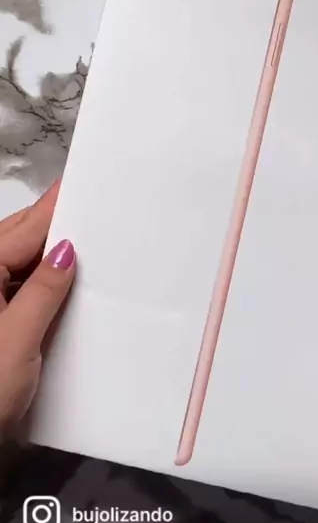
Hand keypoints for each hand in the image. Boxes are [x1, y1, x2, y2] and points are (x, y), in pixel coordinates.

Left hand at [0, 183, 74, 431]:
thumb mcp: (17, 340)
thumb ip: (43, 290)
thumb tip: (68, 249)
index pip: (26, 230)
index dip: (57, 206)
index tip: (88, 182)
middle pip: (21, 239)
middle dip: (58, 226)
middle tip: (102, 209)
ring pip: (24, 263)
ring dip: (55, 254)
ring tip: (97, 240)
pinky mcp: (0, 321)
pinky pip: (24, 287)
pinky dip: (48, 280)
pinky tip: (74, 281)